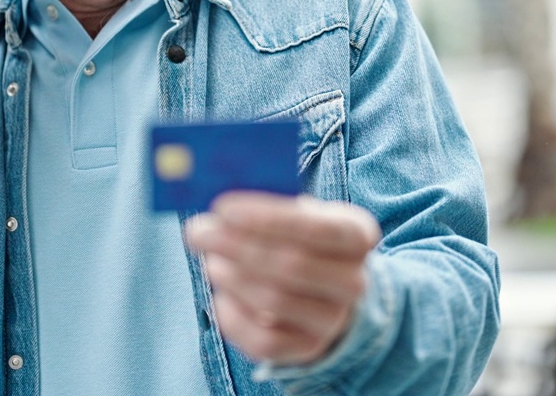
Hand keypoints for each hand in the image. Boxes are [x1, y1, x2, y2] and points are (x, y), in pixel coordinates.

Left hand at [184, 192, 381, 365]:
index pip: (318, 228)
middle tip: (198, 232)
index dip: (269, 219)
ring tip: (211, 260)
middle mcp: (354, 281)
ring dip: (232, 277)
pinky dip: (233, 314)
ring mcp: (333, 320)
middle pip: (292, 265)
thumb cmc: (302, 239)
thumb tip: (220, 210)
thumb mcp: (299, 213)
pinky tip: (221, 294)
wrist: (326, 290)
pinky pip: (264, 339)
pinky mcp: (308, 348)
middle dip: (237, 246)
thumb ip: (268, 207)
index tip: (222, 208)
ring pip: (275, 301)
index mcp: (357, 236)